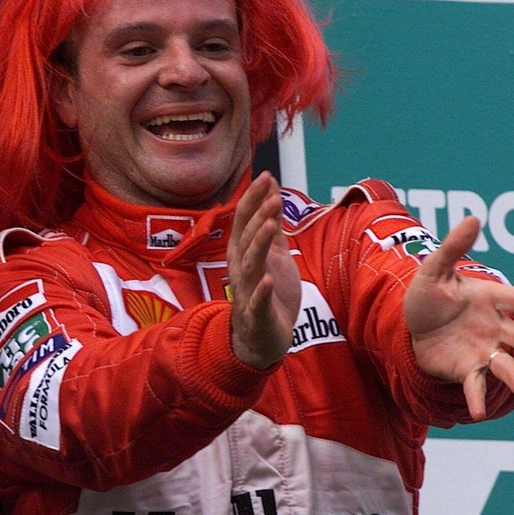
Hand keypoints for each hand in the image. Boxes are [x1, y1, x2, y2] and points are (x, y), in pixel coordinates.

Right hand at [227, 173, 299, 368]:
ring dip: (258, 245)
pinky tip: (268, 280)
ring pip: (250, 265)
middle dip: (258, 217)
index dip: (254, 199)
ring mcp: (247, 291)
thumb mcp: (272, 253)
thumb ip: (270, 222)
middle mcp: (240, 269)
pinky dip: (261, 291)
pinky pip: (257, 302)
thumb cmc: (268, 292)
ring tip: (269, 226)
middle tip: (272, 196)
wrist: (262, 338)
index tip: (266, 176)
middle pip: (246, 239)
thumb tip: (271, 188)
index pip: (244, 221)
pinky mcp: (256, 315)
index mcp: (242, 253)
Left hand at [404, 216, 513, 419]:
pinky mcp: (466, 370)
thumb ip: (453, 248)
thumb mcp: (433, 270)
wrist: (410, 326)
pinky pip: (475, 385)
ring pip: (504, 366)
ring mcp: (482, 350)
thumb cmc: (429, 296)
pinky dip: (477, 399)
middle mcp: (492, 327)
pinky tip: (478, 414)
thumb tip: (474, 217)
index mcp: (488, 299)